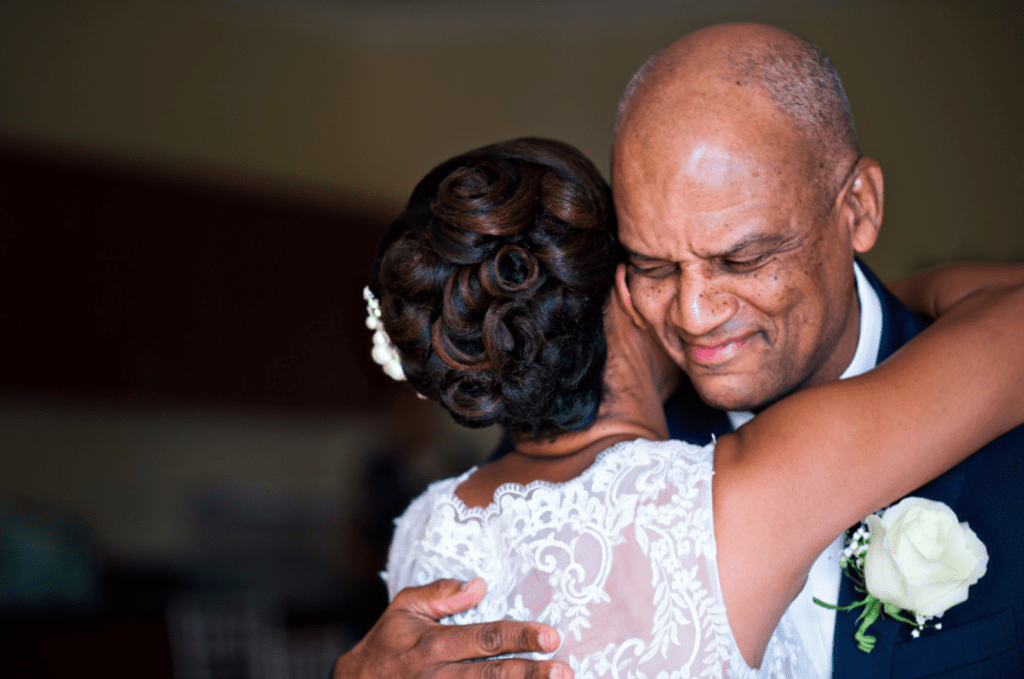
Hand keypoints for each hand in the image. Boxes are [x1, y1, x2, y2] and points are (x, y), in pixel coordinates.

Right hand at [332, 577, 571, 678]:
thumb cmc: (387, 643)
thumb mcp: (404, 609)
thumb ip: (439, 593)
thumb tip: (480, 583)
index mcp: (435, 644)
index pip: (484, 637)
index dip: (519, 636)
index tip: (551, 636)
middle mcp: (439, 675)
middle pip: (492, 675)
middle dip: (530, 674)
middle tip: (564, 670)